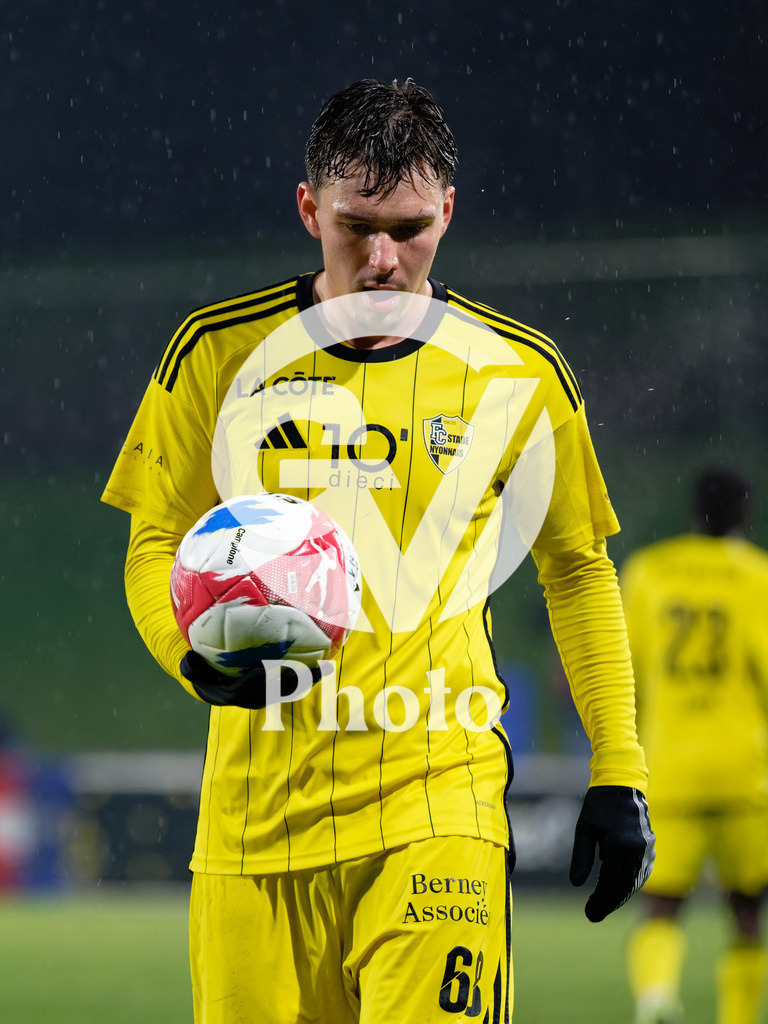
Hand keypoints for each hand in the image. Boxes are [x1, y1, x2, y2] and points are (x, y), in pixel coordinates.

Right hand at [180, 650, 321, 708]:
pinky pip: (292, 686)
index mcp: (230, 695)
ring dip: (306, 681)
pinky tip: (321, 666)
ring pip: (287, 691)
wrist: (207, 680)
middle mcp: (250, 699)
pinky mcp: (273, 691)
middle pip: (274, 692)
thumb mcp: (190, 667)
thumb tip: (190, 657)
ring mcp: (263, 696)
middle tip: (311, 668)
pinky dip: (306, 678)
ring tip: (324, 668)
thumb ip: (189, 666)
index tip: (269, 669)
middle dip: (293, 681)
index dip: (258, 681)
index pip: (246, 689)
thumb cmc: (200, 669)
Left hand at [569, 785, 654, 922]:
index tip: (589, 913)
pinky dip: (631, 885)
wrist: (622, 785)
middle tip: (594, 915)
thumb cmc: (599, 806)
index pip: (609, 884)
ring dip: (620, 897)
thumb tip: (576, 885)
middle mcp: (636, 851)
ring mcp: (646, 850)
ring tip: (604, 905)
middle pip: (623, 887)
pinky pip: (641, 873)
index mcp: (619, 847)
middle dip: (608, 904)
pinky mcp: (650, 848)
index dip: (599, 901)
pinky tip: (620, 892)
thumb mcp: (584, 829)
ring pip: (634, 883)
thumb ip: (581, 857)